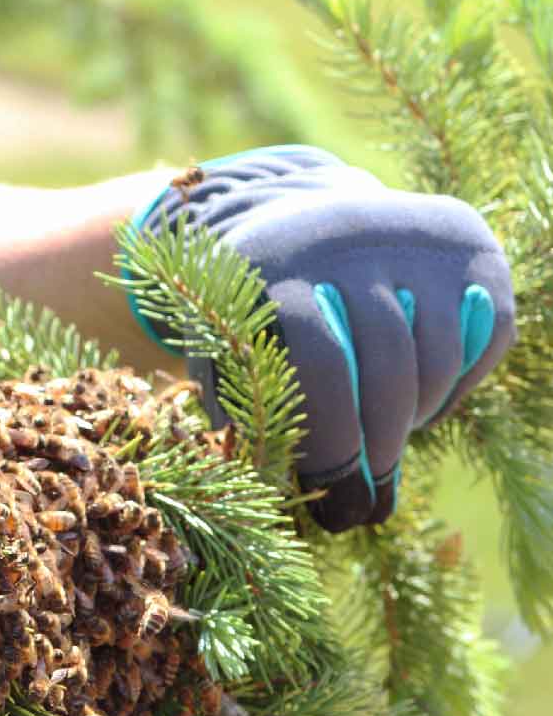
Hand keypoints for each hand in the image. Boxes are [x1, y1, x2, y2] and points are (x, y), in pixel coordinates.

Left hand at [134, 146, 514, 530]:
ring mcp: (413, 235)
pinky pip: (487, 337)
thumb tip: (281, 487)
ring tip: (383, 437)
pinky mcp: (469, 244)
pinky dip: (458, 384)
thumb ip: (242, 407)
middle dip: (381, 443)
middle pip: (387, 364)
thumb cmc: (256, 310)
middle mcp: (345, 236)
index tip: (336, 494)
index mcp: (271, 261)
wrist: (304, 221)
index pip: (319, 361)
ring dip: (415, 417)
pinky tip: (419, 398)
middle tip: (367, 492)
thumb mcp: (227, 343)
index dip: (332, 439)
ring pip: (438, 357)